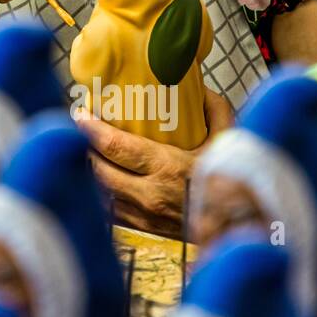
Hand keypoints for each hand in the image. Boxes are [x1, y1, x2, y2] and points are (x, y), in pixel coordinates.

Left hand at [78, 88, 233, 236]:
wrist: (239, 230)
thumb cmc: (233, 184)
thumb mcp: (228, 142)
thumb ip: (216, 110)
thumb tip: (200, 86)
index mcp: (168, 169)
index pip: (115, 146)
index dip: (91, 128)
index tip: (80, 112)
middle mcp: (149, 195)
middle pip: (97, 168)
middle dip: (81, 146)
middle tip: (76, 127)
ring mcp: (142, 216)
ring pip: (98, 189)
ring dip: (86, 168)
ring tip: (81, 147)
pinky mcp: (141, 229)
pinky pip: (108, 207)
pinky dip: (98, 189)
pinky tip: (97, 174)